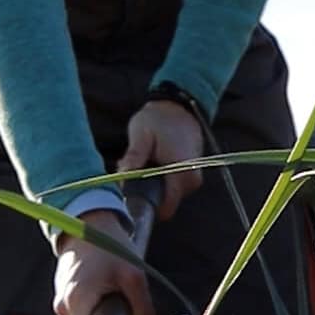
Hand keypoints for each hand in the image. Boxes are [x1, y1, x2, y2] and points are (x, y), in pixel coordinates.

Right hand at [53, 209, 154, 314]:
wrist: (88, 220)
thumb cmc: (110, 245)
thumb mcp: (134, 275)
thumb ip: (142, 309)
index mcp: (77, 302)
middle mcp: (63, 306)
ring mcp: (60, 301)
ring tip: (118, 304)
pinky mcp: (64, 295)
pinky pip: (81, 314)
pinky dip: (95, 311)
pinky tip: (107, 297)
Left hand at [119, 100, 203, 221]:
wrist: (179, 106)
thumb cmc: (159, 119)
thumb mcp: (141, 135)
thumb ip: (134, 157)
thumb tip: (122, 177)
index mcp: (181, 173)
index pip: (165, 208)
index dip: (144, 204)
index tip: (129, 192)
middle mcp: (191, 181)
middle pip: (164, 202)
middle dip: (144, 191)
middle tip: (130, 170)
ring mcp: (193, 178)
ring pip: (167, 194)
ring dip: (151, 183)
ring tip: (141, 161)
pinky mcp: (190, 174)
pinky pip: (172, 185)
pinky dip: (159, 178)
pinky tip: (151, 161)